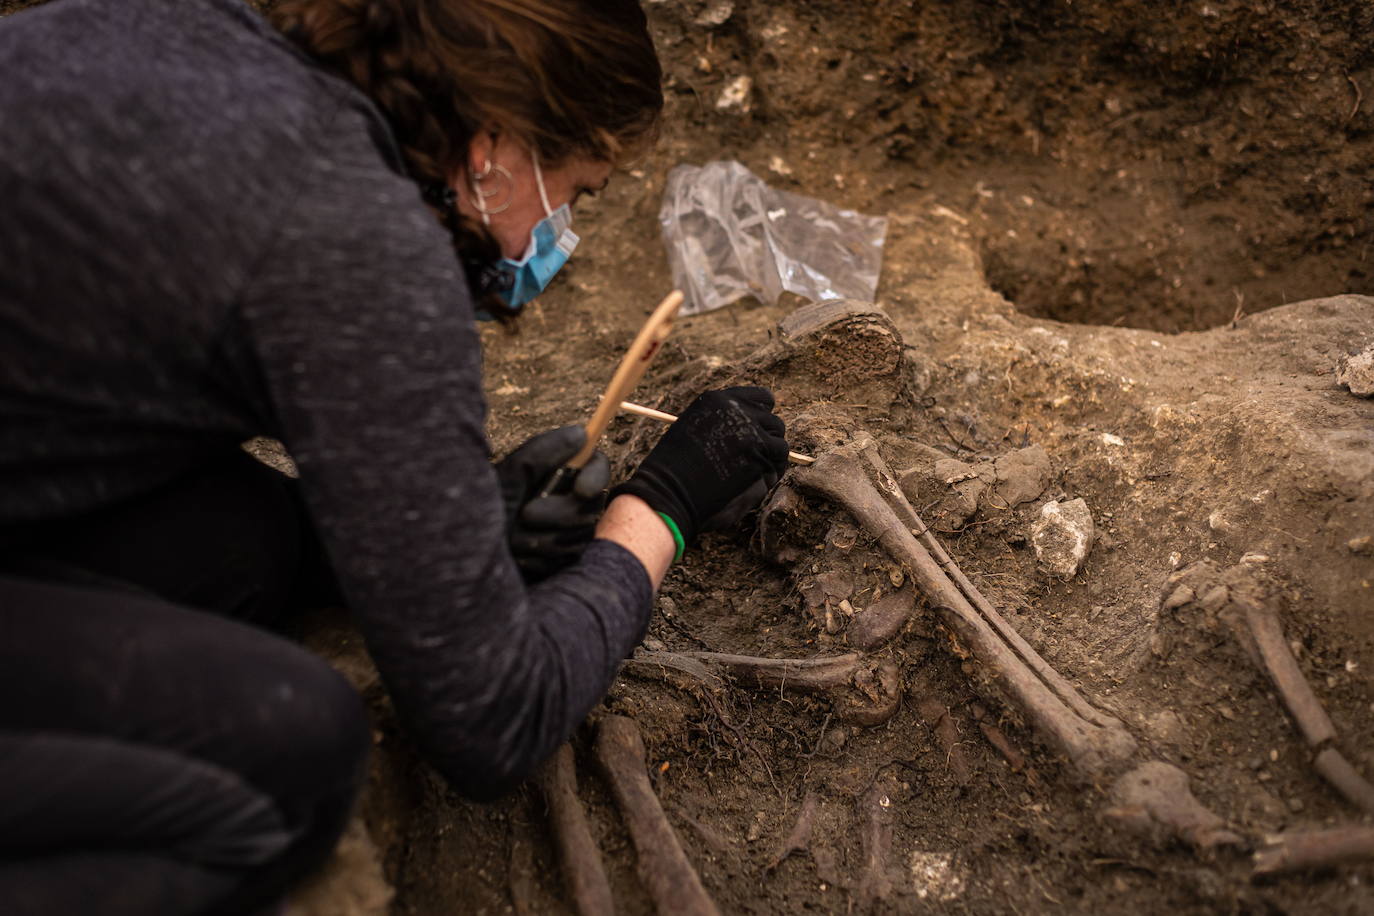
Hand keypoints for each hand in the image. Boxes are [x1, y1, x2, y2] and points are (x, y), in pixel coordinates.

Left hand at [493, 426, 608, 582]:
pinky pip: (567, 560)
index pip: (595, 467)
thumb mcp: (507, 478)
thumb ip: (541, 453)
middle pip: (591, 505)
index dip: (596, 476)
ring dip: (542, 539)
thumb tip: (580, 433)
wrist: (462, 558)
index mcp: (556, 473)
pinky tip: (518, 558)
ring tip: (511, 539)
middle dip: (559, 513)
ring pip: (579, 536)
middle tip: (526, 514)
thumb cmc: (478, 512)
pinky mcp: (561, 561)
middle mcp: (567, 501)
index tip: (581, 489)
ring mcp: (567, 533)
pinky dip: (541, 559)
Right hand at [610, 387, 789, 544]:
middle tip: (758, 459)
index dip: (763, 417)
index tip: (761, 431)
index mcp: (717, 399)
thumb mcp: (692, 431)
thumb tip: (751, 429)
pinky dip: (773, 473)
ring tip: (756, 474)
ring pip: (779, 443)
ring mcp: (750, 429)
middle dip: (769, 441)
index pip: (760, 398)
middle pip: (773, 421)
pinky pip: (778, 462)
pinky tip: (757, 482)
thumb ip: (721, 424)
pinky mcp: (758, 453)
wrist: (669, 489)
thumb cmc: (674, 469)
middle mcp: (736, 409)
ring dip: (772, 459)